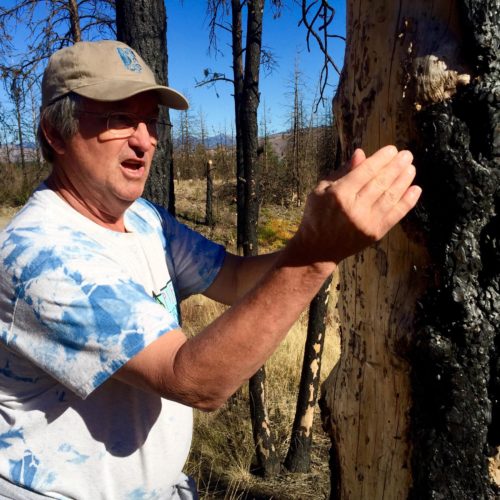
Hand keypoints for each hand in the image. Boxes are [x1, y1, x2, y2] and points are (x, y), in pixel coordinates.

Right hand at [291, 145, 421, 266]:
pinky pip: (396, 215)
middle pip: (381, 182)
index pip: (365, 172)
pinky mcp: (375, 233)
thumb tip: (361, 153)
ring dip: (404, 181)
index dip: (381, 159)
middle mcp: (354, 208)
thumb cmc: (317, 215)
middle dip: (396, 166)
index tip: (392, 149)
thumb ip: (342, 172)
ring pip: (391, 196)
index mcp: (339, 194)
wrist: (317, 249)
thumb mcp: (321, 190)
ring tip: (411, 168)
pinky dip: (407, 201)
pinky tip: (415, 189)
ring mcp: (367, 222)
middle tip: (407, 155)